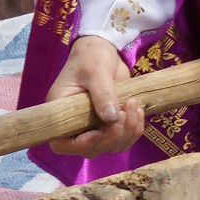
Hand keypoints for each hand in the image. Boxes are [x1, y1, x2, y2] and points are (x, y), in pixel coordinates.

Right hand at [46, 34, 144, 156]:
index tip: (97, 133)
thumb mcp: (96, 71)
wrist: (104, 50)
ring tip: (134, 105)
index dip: (79, 145)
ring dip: (127, 133)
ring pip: (110, 147)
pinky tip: (138, 111)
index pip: (61, 144)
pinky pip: (123, 139)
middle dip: (112, 136)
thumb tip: (111, 118)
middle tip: (125, 111)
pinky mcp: (110, 124)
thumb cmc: (91, 57)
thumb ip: (102, 94)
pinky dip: (134, 130)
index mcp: (61, 113)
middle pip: (91, 149)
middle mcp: (75, 125)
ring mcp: (93, 127)